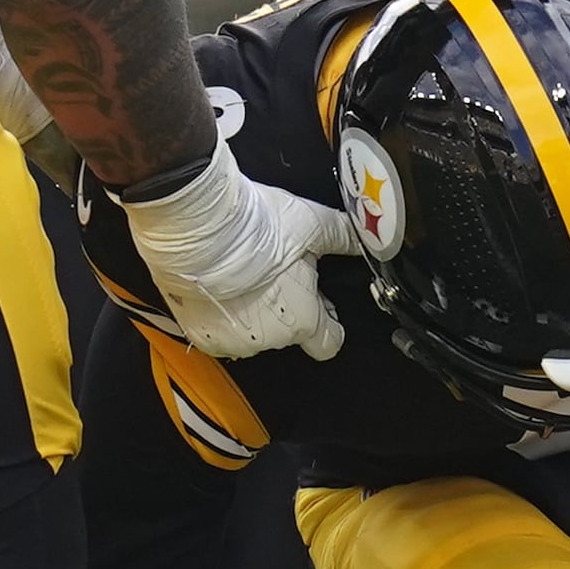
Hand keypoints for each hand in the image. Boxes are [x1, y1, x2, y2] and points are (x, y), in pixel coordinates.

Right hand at [110, 140, 360, 359]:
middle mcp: (269, 339)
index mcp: (303, 320)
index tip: (321, 302)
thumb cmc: (258, 228)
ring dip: (252, 314)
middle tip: (276, 275)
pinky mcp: (201, 335)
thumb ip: (343, 238)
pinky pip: (219, 332)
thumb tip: (370, 238)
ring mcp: (232, 340)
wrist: (198, 228)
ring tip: (244, 277)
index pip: (329, 344)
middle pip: (289, 334)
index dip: (328, 323)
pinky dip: (221, 315)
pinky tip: (219, 287)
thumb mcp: (313, 225)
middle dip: (287, 309)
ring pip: (252, 335)